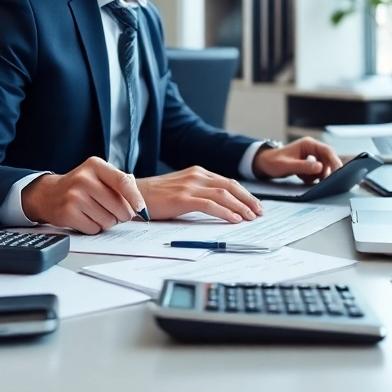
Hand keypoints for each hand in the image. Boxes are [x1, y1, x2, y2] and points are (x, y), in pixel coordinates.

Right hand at [20, 156, 147, 233]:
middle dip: (122, 215)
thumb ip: (120, 183)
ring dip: (107, 222)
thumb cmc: (81, 186)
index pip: (123, 182)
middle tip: (115, 212)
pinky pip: (94, 229)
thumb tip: (140, 204)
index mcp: (95, 165)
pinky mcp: (67, 213)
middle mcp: (84, 179)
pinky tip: (86, 218)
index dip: (135, 198)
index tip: (141, 209)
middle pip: (119, 206)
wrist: (48, 194)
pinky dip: (94, 228)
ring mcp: (74, 196)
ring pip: (108, 220)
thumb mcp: (98, 175)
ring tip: (96, 213)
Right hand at [136, 167, 263, 223]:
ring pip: (224, 194)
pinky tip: (234, 219)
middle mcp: (196, 175)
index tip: (255, 204)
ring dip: (241, 206)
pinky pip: (210, 205)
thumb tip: (220, 206)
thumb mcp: (180, 189)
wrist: (132, 194)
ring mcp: (190, 185)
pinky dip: (226, 212)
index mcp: (198, 172)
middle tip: (259, 212)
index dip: (245, 194)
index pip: (228, 182)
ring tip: (251, 217)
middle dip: (248, 199)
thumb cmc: (154, 196)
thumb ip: (198, 193)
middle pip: (231, 186)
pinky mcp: (183, 198)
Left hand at [251, 137, 342, 183]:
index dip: (335, 161)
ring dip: (319, 175)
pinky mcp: (309, 164)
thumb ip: (303, 167)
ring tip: (307, 179)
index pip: (327, 151)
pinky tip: (303, 179)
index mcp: (308, 144)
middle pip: (328, 159)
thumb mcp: (287, 165)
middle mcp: (312, 148)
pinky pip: (317, 172)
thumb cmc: (273, 162)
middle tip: (329, 182)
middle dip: (328, 171)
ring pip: (324, 167)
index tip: (339, 172)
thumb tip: (320, 167)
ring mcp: (311, 156)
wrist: (263, 164)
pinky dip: (313, 177)